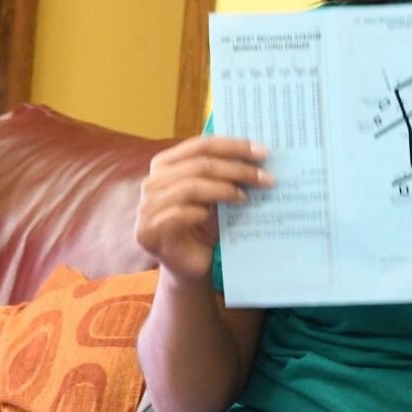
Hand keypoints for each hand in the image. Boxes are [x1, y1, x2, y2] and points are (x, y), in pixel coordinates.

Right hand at [136, 136, 272, 283]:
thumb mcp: (216, 195)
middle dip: (236, 169)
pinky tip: (219, 215)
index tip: (263, 152)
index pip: (201, 145)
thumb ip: (225, 174)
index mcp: (165, 165)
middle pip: (199, 165)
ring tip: (246, 196)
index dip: (233, 146)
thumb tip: (257, 155)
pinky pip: (180, 213)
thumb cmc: (204, 227)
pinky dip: (202, 212)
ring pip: (190, 187)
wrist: (192, 266)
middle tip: (266, 177)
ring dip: (223, 190)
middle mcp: (151, 182)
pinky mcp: (148, 231)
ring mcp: (146, 207)